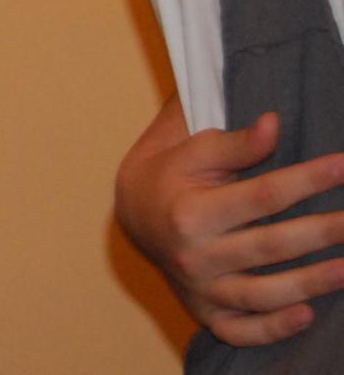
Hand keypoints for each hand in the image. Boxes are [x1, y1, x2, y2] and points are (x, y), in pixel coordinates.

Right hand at [116, 96, 343, 344]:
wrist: (134, 213)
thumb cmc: (172, 172)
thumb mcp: (195, 151)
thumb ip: (237, 144)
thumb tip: (275, 124)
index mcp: (190, 211)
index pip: (262, 196)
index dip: (308, 180)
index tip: (343, 166)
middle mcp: (193, 255)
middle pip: (269, 246)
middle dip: (322, 233)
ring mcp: (199, 288)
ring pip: (262, 294)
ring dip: (309, 283)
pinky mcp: (205, 312)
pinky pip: (241, 331)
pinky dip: (274, 328)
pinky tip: (308, 315)